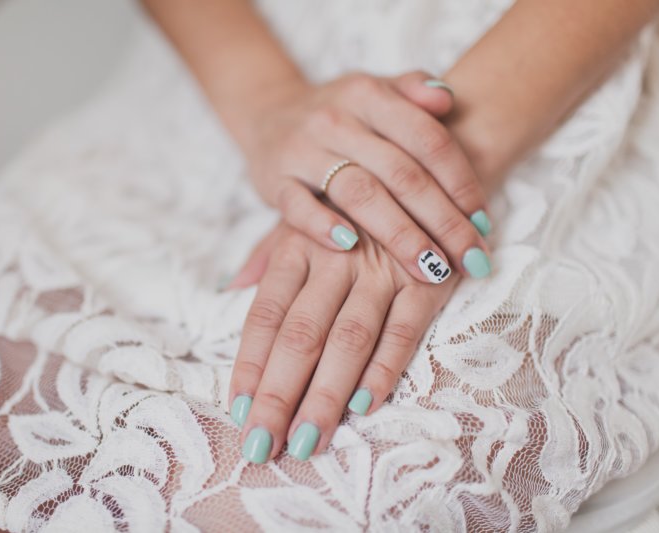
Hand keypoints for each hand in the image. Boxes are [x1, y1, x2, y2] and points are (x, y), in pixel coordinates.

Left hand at [227, 222, 455, 462]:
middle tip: (261, 444)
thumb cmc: (355, 210)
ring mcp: (384, 268)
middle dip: (279, 394)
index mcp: (299, 245)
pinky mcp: (429, 280)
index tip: (237, 410)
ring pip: (349, 339)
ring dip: (326, 394)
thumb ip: (267, 255)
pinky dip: (384, 369)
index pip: (266, 313)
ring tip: (306, 441)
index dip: (250, 364)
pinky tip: (363, 407)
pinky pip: (404, 330)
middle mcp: (337, 256)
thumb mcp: (307, 219)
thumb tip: (229, 289)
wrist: (429, 173)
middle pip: (301, 334)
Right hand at [239, 71, 492, 283]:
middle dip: (443, 221)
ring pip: (358, 193)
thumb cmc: (339, 113)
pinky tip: (350, 248)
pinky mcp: (274, 180)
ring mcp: (302, 150)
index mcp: (368, 95)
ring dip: (399, 234)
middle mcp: (336, 119)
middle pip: (401, 173)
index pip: (427, 140)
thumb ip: (413, 90)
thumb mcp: (375, 91)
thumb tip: (448, 99)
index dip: (461, 183)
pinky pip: (297, 207)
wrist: (268, 115)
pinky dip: (322, 226)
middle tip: (472, 260)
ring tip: (431, 269)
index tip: (485, 224)